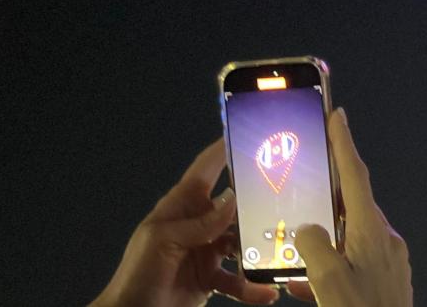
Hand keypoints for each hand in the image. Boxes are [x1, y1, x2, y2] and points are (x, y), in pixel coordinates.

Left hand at [90, 138, 278, 306]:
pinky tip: (268, 292)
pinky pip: (239, 279)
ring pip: (242, 244)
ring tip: (283, 256)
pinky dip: (253, 286)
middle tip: (289, 202)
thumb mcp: (163, 241)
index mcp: (181, 206)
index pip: (206, 169)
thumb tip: (233, 199)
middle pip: (234, 207)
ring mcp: (207, 251)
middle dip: (258, 206)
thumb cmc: (137, 273)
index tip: (251, 134)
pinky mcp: (212, 278)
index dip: (225, 149)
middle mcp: (198, 224)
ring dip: (261, 250)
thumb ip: (199, 223)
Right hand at [286, 108, 411, 306]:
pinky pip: (353, 260)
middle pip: (352, 203)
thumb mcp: (328, 282)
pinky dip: (330, 262)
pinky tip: (305, 282)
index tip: (337, 116)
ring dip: (323, 234)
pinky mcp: (384, 283)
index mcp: (372, 233)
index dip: (344, 143)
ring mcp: (387, 263)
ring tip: (295, 239)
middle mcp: (384, 242)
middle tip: (307, 174)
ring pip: (349, 235)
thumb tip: (308, 231)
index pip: (356, 176)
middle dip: (328, 189)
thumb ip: (313, 247)